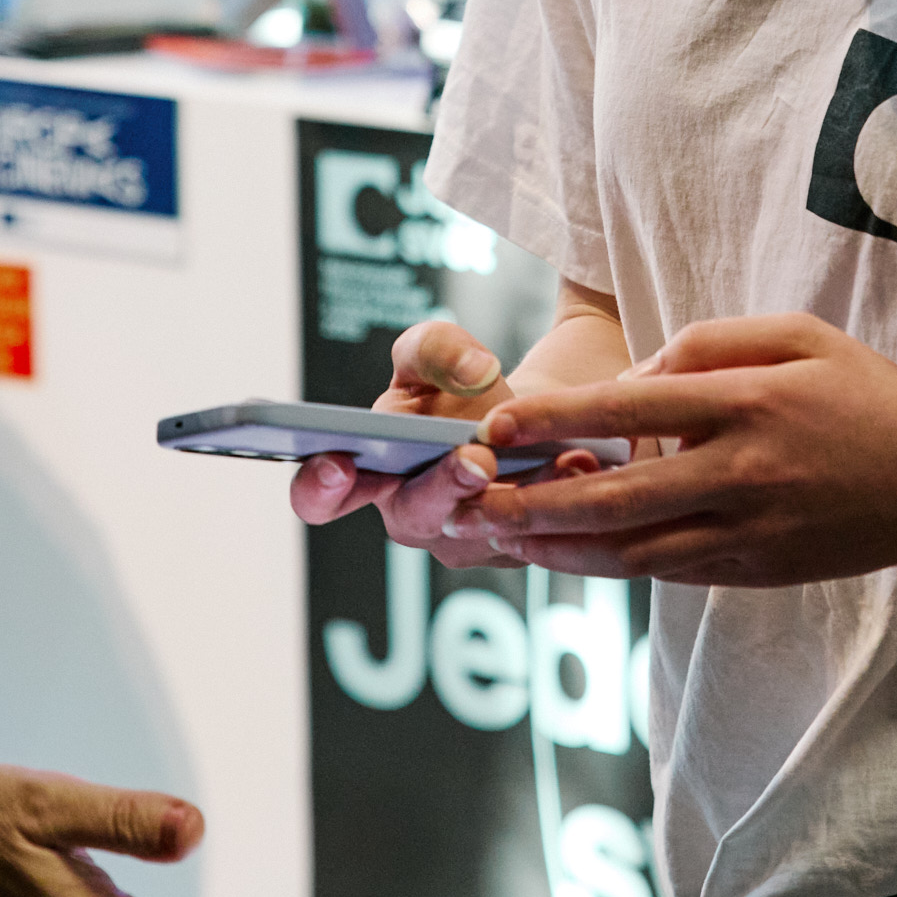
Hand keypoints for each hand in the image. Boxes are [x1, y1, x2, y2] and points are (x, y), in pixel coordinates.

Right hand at [288, 320, 560, 571]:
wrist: (519, 419)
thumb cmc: (458, 389)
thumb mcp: (438, 354)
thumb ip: (438, 347)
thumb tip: (473, 373)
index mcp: (366, 471)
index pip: (320, 498)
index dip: (319, 487)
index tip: (338, 462)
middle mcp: (409, 515)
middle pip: (414, 514)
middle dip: (442, 485)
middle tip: (475, 458)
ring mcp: (462, 541)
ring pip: (481, 529)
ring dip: (512, 495)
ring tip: (550, 460)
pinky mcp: (513, 548)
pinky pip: (533, 530)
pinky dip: (556, 492)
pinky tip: (577, 462)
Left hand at [446, 314, 896, 585]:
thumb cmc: (865, 393)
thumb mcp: (796, 335)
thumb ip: (709, 343)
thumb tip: (638, 373)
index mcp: (747, 402)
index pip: (630, 408)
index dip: (557, 420)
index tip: (498, 426)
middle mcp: (741, 472)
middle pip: (617, 494)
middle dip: (535, 502)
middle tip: (472, 502)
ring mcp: (748, 530)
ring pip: (634, 549)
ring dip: (561, 549)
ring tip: (503, 540)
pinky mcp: (754, 569)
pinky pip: (669, 571)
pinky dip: (613, 566)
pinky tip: (571, 557)